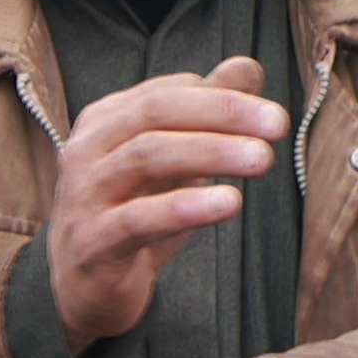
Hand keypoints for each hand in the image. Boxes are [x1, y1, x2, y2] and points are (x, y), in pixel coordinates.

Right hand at [41, 58, 286, 348]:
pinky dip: (185, 207)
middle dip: (222, 112)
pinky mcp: (92, 243)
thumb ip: (204, 113)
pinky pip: (138, 218)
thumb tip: (247, 68)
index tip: (272, 114)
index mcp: (105, 122)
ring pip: (148, 157)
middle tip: (276, 125)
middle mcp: (87, 150)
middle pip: (156, 112)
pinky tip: (228, 203)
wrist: (81, 289)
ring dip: (211, 153)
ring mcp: (85, 196)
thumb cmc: (130, 215)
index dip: (224, 96)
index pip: (167, 92)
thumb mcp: (171, 161)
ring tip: (261, 159)